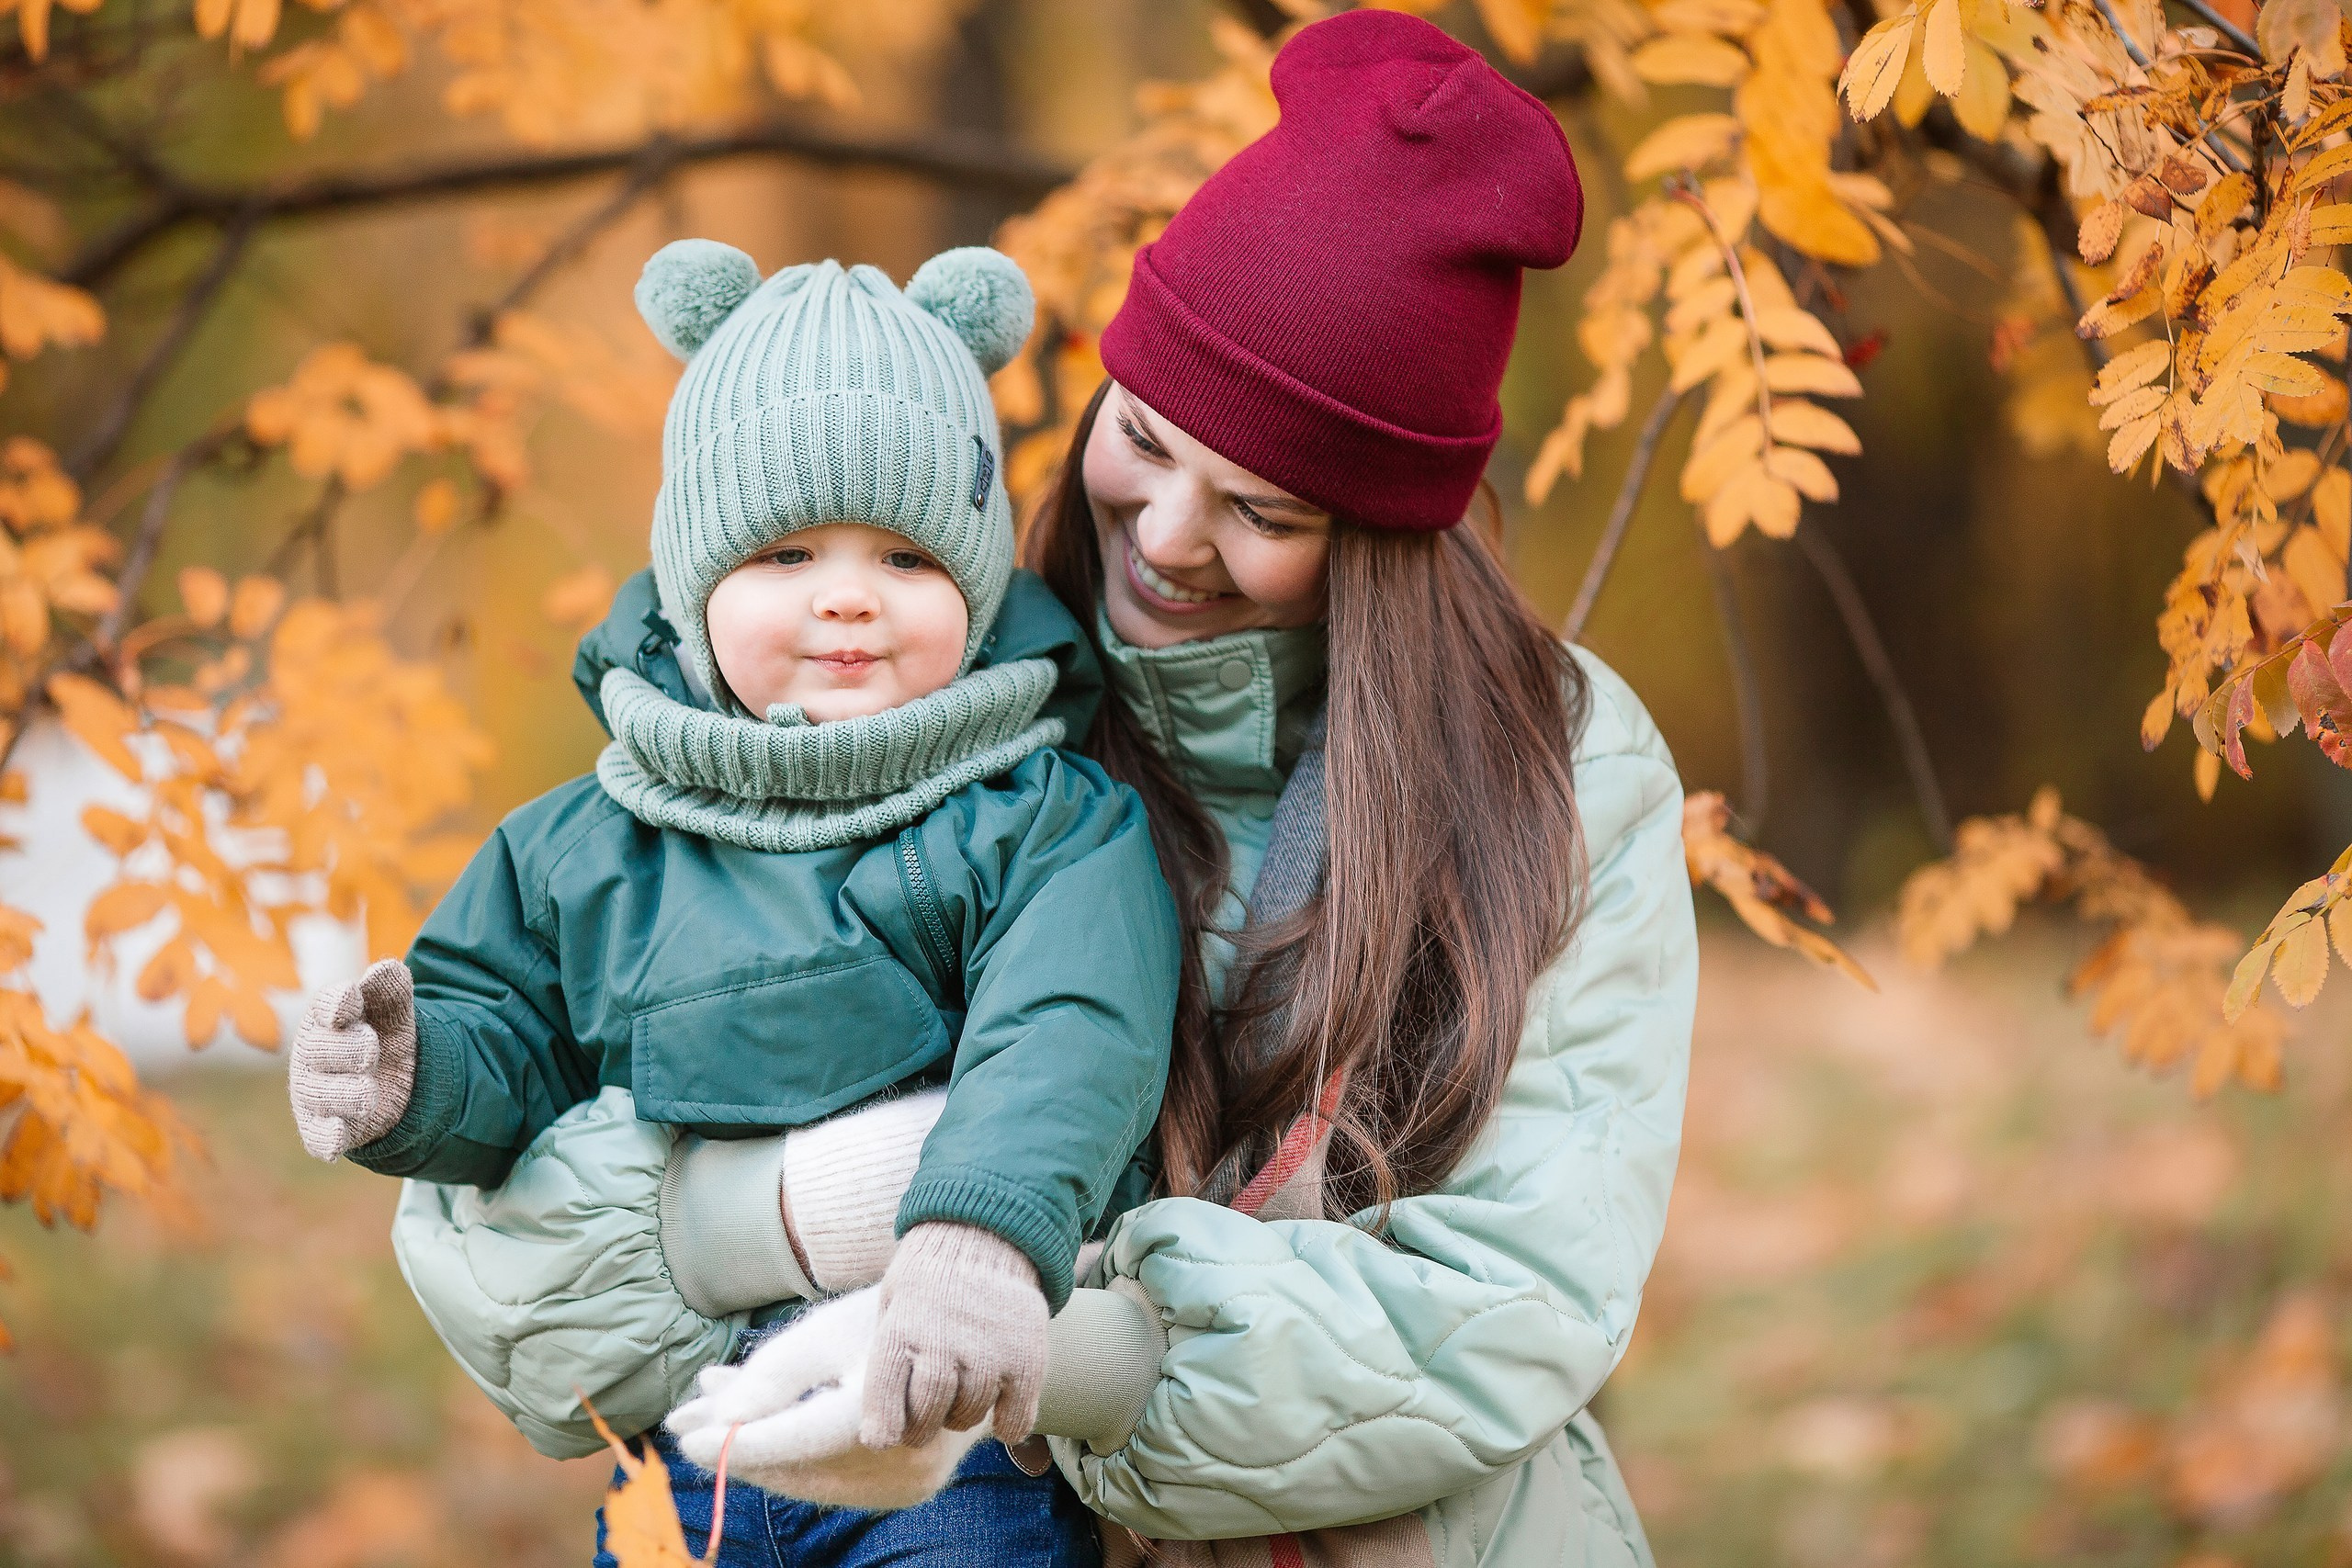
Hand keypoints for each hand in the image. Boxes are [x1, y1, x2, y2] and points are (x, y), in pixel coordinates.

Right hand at [288, 958, 417, 1160]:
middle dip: (348, 1049)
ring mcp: (314, 1092)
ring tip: (369, 1092)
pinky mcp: (321, 1128)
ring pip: (319, 1093)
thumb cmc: (384, 1035)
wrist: (395, 1082)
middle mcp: (313, 1054)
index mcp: (329, 1018)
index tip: (351, 1000)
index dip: (337, 1003)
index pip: (327, 1006)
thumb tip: (387, 968)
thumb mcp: (396, 1014)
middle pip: (320, 1049)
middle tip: (372, 1049)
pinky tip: (339, 1137)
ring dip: (346, 1092)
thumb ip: (393, 992)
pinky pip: (318, 1136)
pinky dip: (326, 1138)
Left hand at [664, 1287, 982, 1510]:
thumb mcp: (829, 1330)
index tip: (684, 1438)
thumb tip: (715, 1422)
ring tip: (710, 1413)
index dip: (735, 1442)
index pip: (793, 1440)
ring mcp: (912, 1480)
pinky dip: (794, 1459)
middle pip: (796, 1468)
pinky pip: (836, 1481)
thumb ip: (772, 1378)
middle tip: (684, 1421)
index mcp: (884, 1410)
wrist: (979, 1328)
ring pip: (812, 1479)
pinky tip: (760, 1430)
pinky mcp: (913, 1488)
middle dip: (736, 1445)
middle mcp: (903, 1458)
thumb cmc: (897, 1315)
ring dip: (759, 1453)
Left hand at [862, 1222, 1047, 1447]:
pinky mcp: (1027, 1358)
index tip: (881, 1440)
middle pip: (930, 1413)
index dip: (882, 1426)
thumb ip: (889, 1355)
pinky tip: (999, 1415)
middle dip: (921, 1428)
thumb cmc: (930, 1276)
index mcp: (902, 1329)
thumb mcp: (893, 1304)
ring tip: (961, 1395)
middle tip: (923, 1424)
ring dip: (961, 1415)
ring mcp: (990, 1352)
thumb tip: (880, 1414)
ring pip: (970, 1415)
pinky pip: (1016, 1416)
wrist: (986, 1233)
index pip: (885, 1394)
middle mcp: (945, 1343)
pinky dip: (1007, 1425)